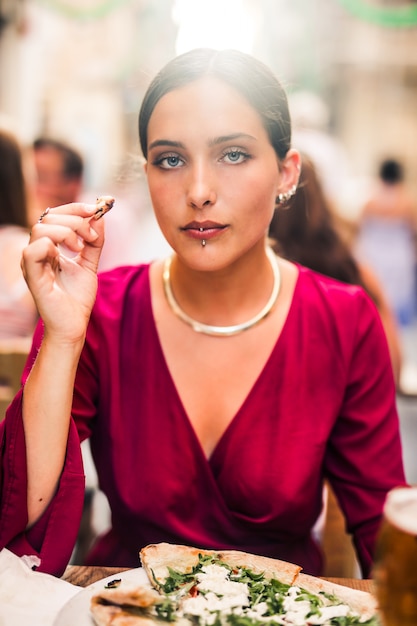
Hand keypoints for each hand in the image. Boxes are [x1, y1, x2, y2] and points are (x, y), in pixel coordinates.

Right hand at [22, 202, 105, 342]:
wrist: (75, 324)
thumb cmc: (77, 297)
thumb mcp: (90, 263)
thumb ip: (94, 241)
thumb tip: (99, 216)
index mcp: (48, 246)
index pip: (55, 215)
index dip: (75, 208)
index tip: (96, 209)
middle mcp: (37, 252)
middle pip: (47, 217)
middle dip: (75, 220)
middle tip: (91, 236)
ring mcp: (33, 263)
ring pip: (40, 229)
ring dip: (67, 232)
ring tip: (80, 248)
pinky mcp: (33, 277)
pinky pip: (32, 251)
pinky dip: (52, 246)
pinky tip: (68, 255)